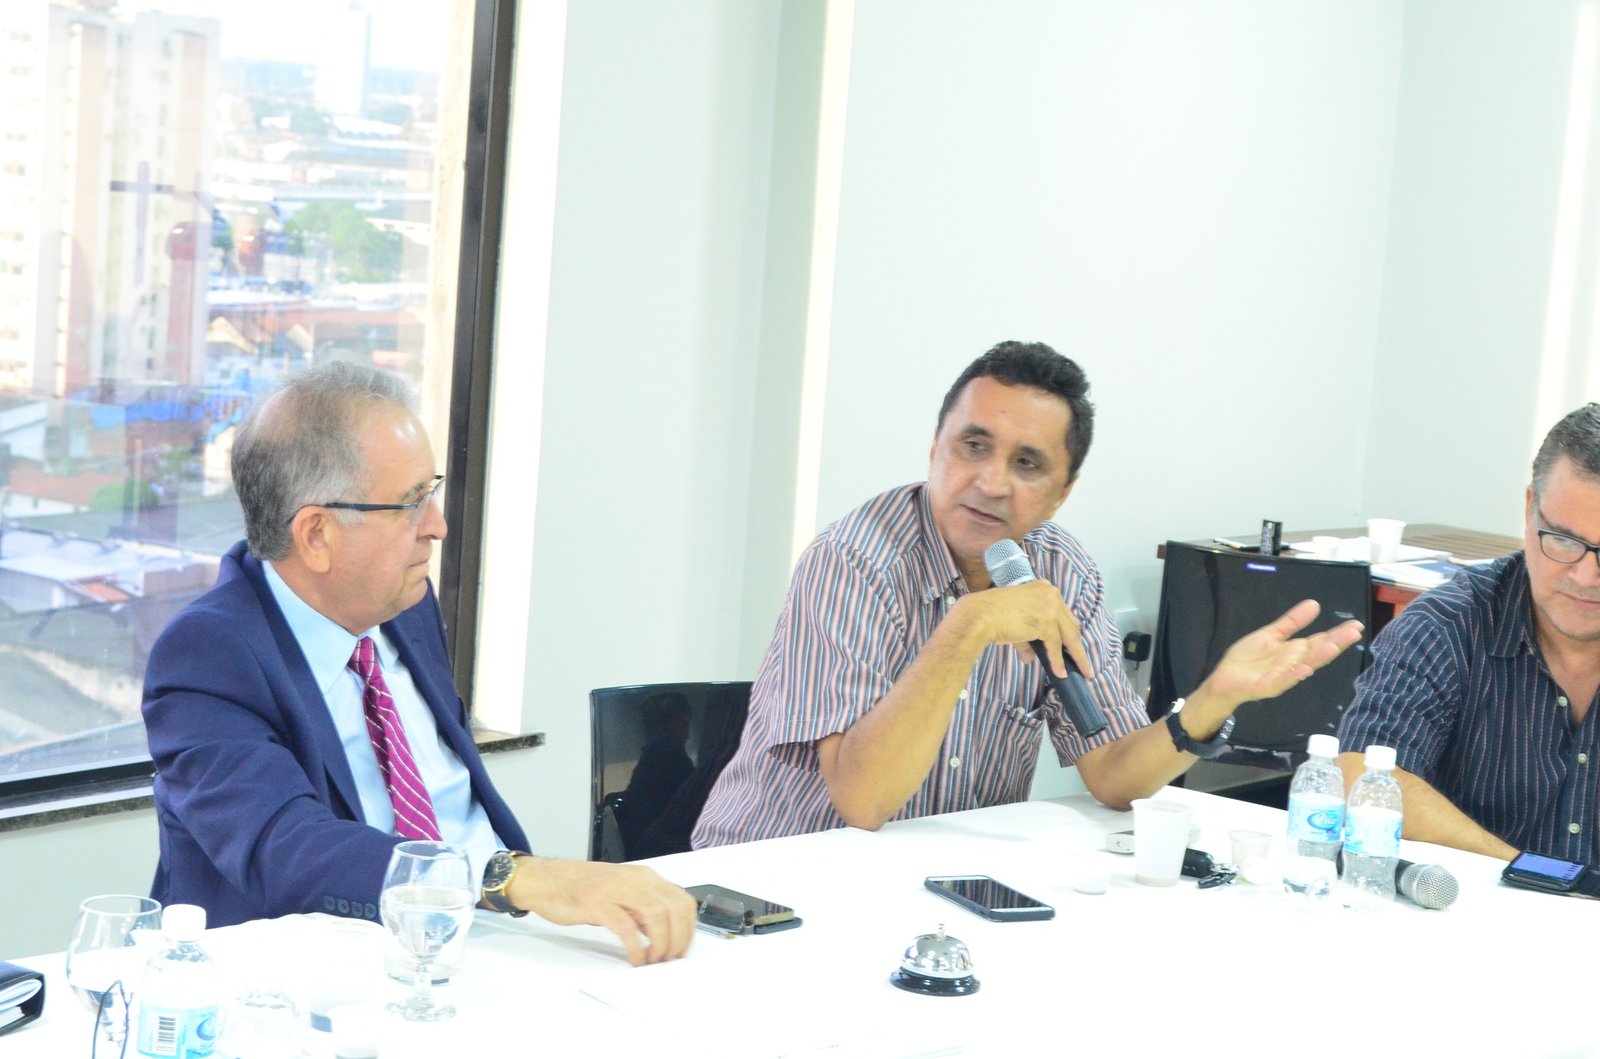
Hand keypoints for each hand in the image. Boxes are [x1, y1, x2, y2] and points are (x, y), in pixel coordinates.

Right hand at [508, 858, 696, 965]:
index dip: (688, 928)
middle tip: (670, 958)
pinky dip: (636, 946)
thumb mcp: (621, 893)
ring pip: (656, 915)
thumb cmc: (582, 888)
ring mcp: (616, 889)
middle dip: (678, 938)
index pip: (682, 899)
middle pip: (674, 908)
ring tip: (653, 960)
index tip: (683, 948)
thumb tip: (665, 933)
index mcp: (644, 877)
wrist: (546, 880)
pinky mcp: (597, 902)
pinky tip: (635, 958)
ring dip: (660, 943)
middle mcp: (634, 879)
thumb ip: (642, 909)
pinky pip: (626, 926)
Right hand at [960, 579, 1091, 676]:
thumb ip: (1027, 639)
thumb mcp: (1016, 623)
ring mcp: (1050, 607)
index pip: (1063, 613)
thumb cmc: (992, 615)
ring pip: (1069, 636)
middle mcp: (1051, 594)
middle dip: (1076, 646)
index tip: (1073, 645)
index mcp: (1044, 588)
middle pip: (1071, 624)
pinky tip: (1060, 672)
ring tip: (1083, 671)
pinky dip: (1058, 661)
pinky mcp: (1046, 621)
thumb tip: (1031, 657)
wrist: (981, 615)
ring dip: (1077, 656)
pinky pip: (1055, 646)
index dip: (1068, 631)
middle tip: (1082, 662)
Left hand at [1196, 599, 1363, 713]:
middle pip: (1317, 652)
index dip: (1337, 634)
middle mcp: (1293, 664)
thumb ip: (1292, 622)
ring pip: (1304, 666)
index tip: (1355, 625)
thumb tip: (1315, 604)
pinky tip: (1305, 668)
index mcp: (1295, 651)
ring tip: (1333, 646)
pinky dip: (1294, 674)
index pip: (1320, 641)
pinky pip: (1283, 680)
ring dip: (1319, 657)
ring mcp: (1282, 676)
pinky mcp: (1268, 686)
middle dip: (1336, 643)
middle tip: (1355, 632)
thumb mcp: (1271, 634)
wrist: (1224, 679)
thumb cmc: (1249, 659)